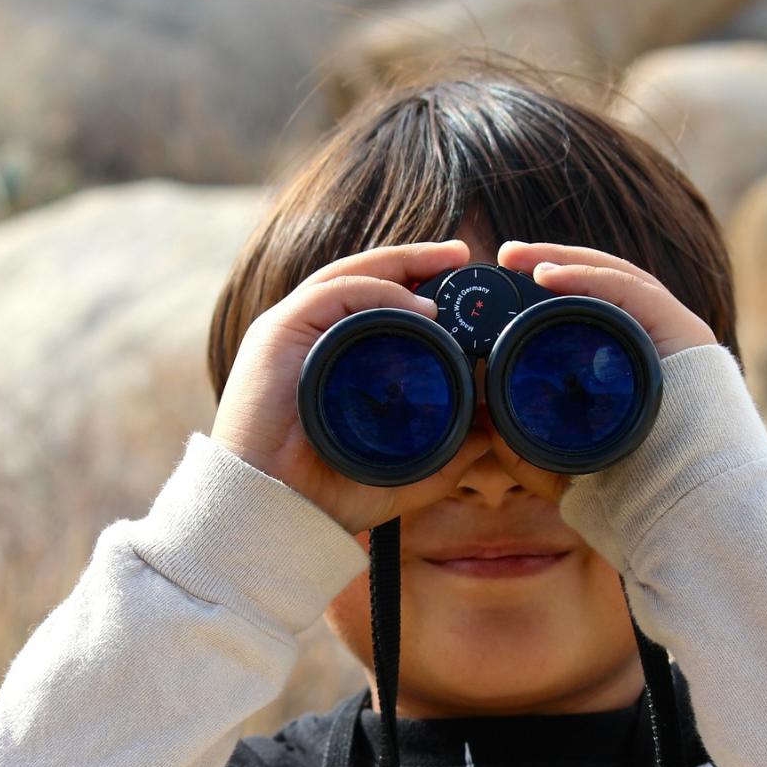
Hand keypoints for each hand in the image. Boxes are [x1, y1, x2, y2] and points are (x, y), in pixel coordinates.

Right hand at [210, 239, 495, 534]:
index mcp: (330, 357)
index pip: (375, 303)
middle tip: (463, 254)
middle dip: (415, 260)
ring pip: (350, 276)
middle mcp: (309, 336)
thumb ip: (448, 451)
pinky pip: (332, 294)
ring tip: (449, 262)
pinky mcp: (277, 333)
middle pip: (364, 279)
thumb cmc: (325, 494)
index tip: (463, 281)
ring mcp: (291, 331)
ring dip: (402, 264)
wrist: (275, 512)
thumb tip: (491, 429)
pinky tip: (419, 306)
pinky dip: (378, 292)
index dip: (416, 285)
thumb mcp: (406, 469)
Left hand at [480, 241, 720, 499]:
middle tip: (505, 256)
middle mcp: (656, 340)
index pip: (591, 306)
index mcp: (633, 361)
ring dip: (564, 260)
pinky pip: (631, 291)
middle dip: (551, 261)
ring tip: (520, 258)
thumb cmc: (630, 494)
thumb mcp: (560, 465)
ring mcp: (673, 333)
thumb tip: (479, 413)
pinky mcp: (686, 331)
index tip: (505, 279)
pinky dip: (588, 278)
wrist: (684, 512)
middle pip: (601, 283)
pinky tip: (549, 275)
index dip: (551, 285)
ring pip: (616, 277)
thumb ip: (520, 447)